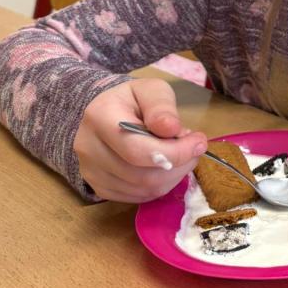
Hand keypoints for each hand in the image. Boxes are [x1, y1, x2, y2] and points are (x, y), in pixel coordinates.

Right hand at [74, 79, 207, 202]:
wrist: (105, 112)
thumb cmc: (132, 99)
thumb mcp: (150, 90)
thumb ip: (162, 107)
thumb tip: (172, 129)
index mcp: (99, 117)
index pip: (138, 150)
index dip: (175, 152)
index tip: (199, 142)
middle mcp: (88, 148)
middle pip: (142, 175)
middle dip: (178, 165)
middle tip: (194, 150)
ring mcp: (91, 172)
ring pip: (143, 190)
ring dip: (172, 176)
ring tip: (180, 155)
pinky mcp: (99, 188)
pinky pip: (137, 197)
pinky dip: (159, 186)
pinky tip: (164, 167)